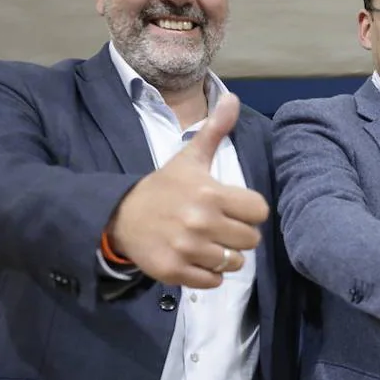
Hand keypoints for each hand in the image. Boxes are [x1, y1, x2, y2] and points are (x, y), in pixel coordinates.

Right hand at [106, 93, 268, 287]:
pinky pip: (213, 281)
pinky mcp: (175, 272)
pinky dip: (209, 274)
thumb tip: (233, 97)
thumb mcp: (189, 158)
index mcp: (210, 194)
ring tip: (207, 243)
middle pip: (251, 240)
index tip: (232, 208)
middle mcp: (200, 222)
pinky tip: (196, 258)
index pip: (259, 211)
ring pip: (234, 263)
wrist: (120, 216)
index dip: (249, 211)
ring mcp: (187, 249)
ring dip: (225, 256)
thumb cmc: (163, 187)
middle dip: (238, 234)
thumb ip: (214, 130)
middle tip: (219, 227)